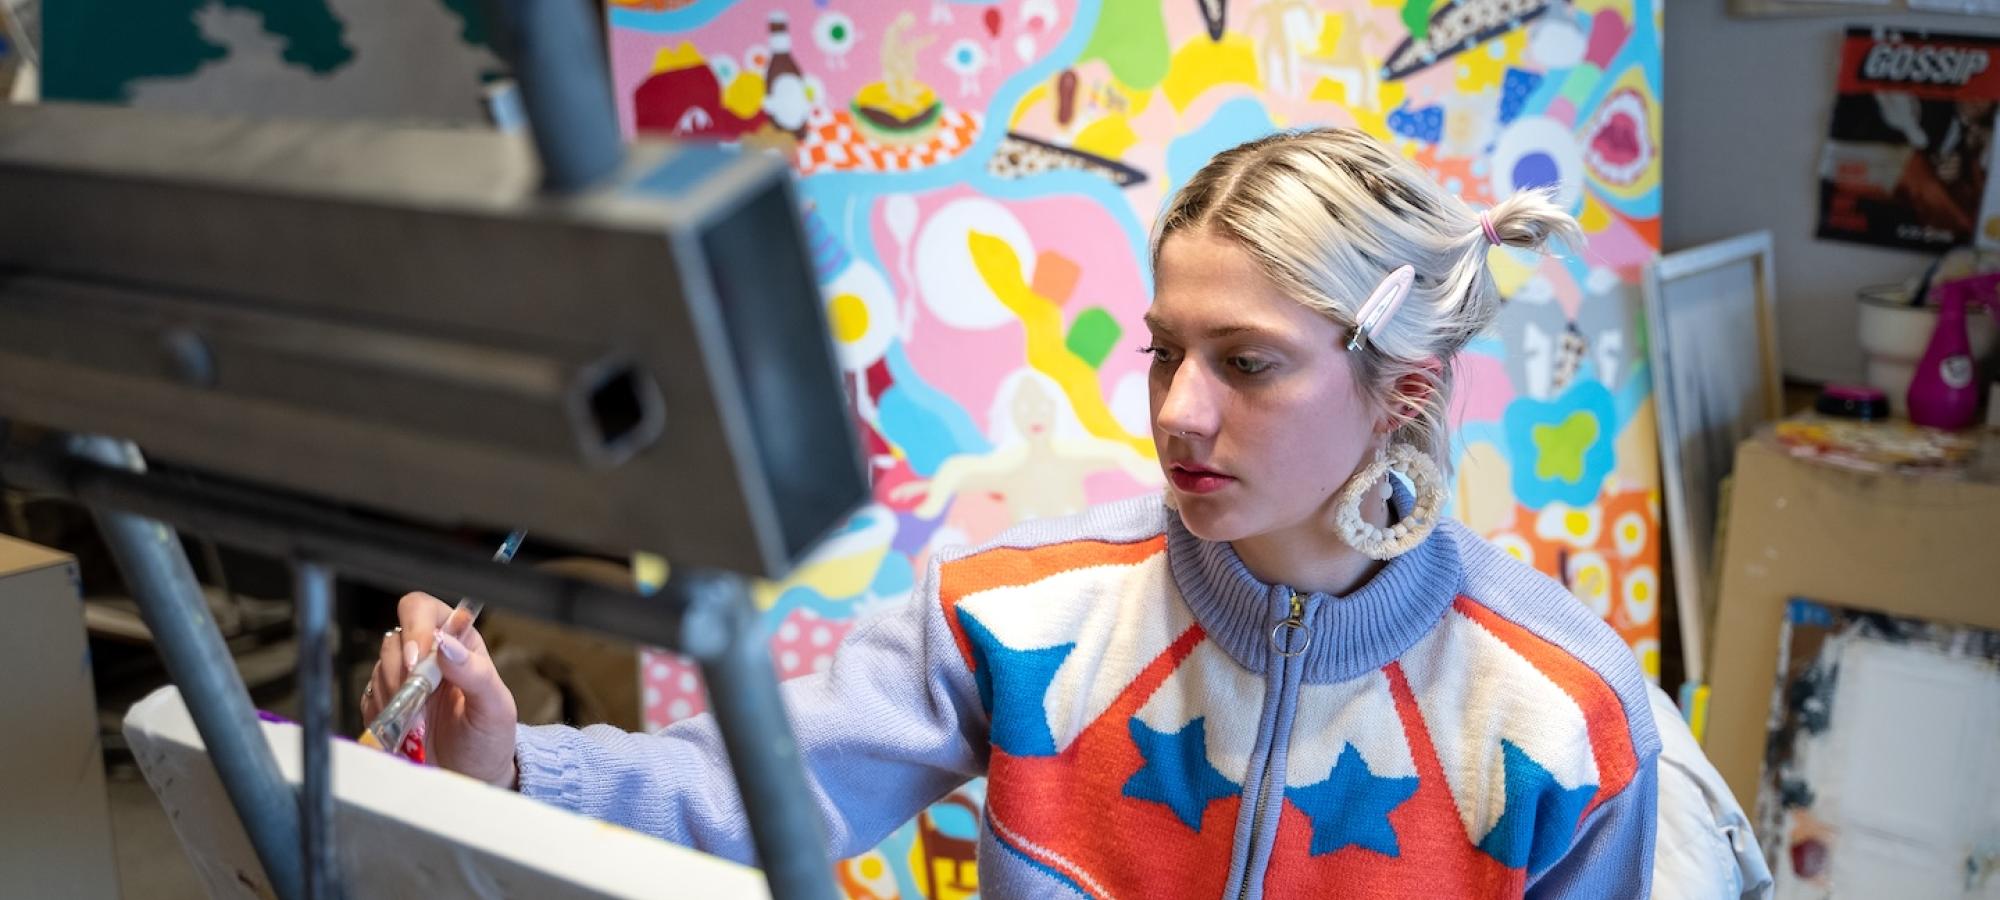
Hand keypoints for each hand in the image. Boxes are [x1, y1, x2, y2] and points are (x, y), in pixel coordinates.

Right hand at [361, 592, 519, 789]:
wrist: (473, 775)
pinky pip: (368, 695)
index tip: (416, 663)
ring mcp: (406, 677)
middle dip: (400, 670)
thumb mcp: (494, 707)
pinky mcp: (389, 701)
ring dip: (393, 694)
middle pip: (395, 638)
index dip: (415, 629)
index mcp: (460, 643)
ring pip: (379, 667)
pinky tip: (404, 726)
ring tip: (418, 718)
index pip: (424, 610)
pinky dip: (382, 712)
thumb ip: (475, 673)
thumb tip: (446, 645)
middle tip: (417, 698)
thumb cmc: (490, 739)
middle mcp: (431, 654)